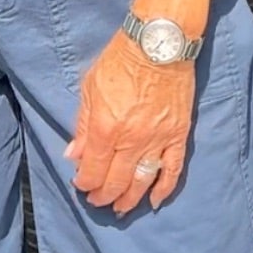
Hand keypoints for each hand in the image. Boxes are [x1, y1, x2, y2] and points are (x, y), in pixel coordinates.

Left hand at [64, 29, 194, 213]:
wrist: (159, 44)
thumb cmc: (120, 61)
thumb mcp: (90, 89)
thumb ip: (83, 126)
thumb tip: (74, 155)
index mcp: (106, 129)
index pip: (93, 171)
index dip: (84, 183)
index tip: (81, 184)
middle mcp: (132, 140)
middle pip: (116, 182)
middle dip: (103, 195)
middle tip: (98, 200)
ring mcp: (158, 140)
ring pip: (142, 181)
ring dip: (130, 200)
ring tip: (121, 208)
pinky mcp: (178, 136)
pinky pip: (172, 170)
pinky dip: (164, 189)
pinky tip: (155, 201)